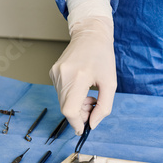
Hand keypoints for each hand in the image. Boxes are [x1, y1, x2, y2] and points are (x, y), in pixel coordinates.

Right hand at [50, 16, 116, 134]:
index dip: (76, 123)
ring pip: (62, 102)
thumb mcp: (110, 83)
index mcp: (78, 77)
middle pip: (65, 108)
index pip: (69, 110)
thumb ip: (103, 107)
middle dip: (79, 115)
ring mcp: (55, 74)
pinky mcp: (53, 73)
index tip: (84, 128)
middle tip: (93, 106)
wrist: (90, 35)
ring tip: (89, 95)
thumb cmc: (103, 56)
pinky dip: (71, 98)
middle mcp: (63, 75)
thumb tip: (92, 125)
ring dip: (76, 106)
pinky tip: (81, 89)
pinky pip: (61, 94)